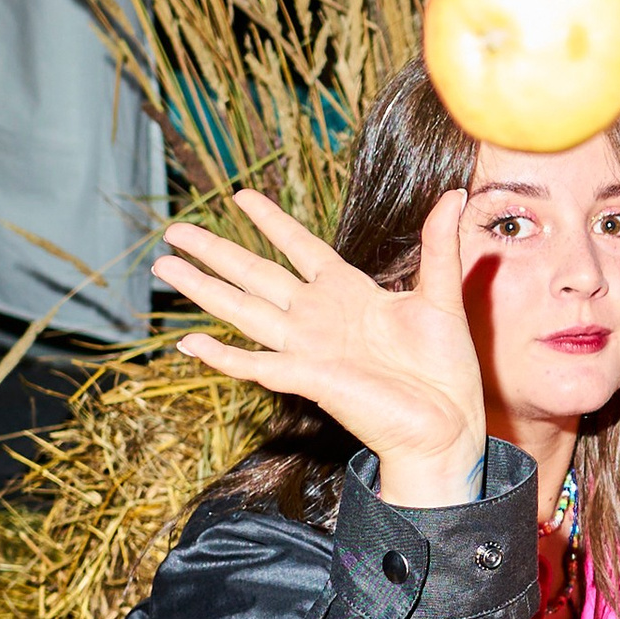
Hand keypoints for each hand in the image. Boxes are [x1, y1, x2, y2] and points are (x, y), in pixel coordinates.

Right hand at [154, 185, 485, 505]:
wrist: (448, 423)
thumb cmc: (444, 368)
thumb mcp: (442, 296)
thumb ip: (439, 246)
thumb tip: (454, 195)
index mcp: (347, 293)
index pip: (300, 246)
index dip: (272, 222)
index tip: (241, 195)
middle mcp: (319, 316)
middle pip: (255, 274)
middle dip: (215, 251)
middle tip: (175, 229)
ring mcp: (309, 347)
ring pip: (243, 311)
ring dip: (203, 289)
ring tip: (164, 265)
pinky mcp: (308, 379)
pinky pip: (256, 365)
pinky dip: (222, 357)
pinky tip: (189, 344)